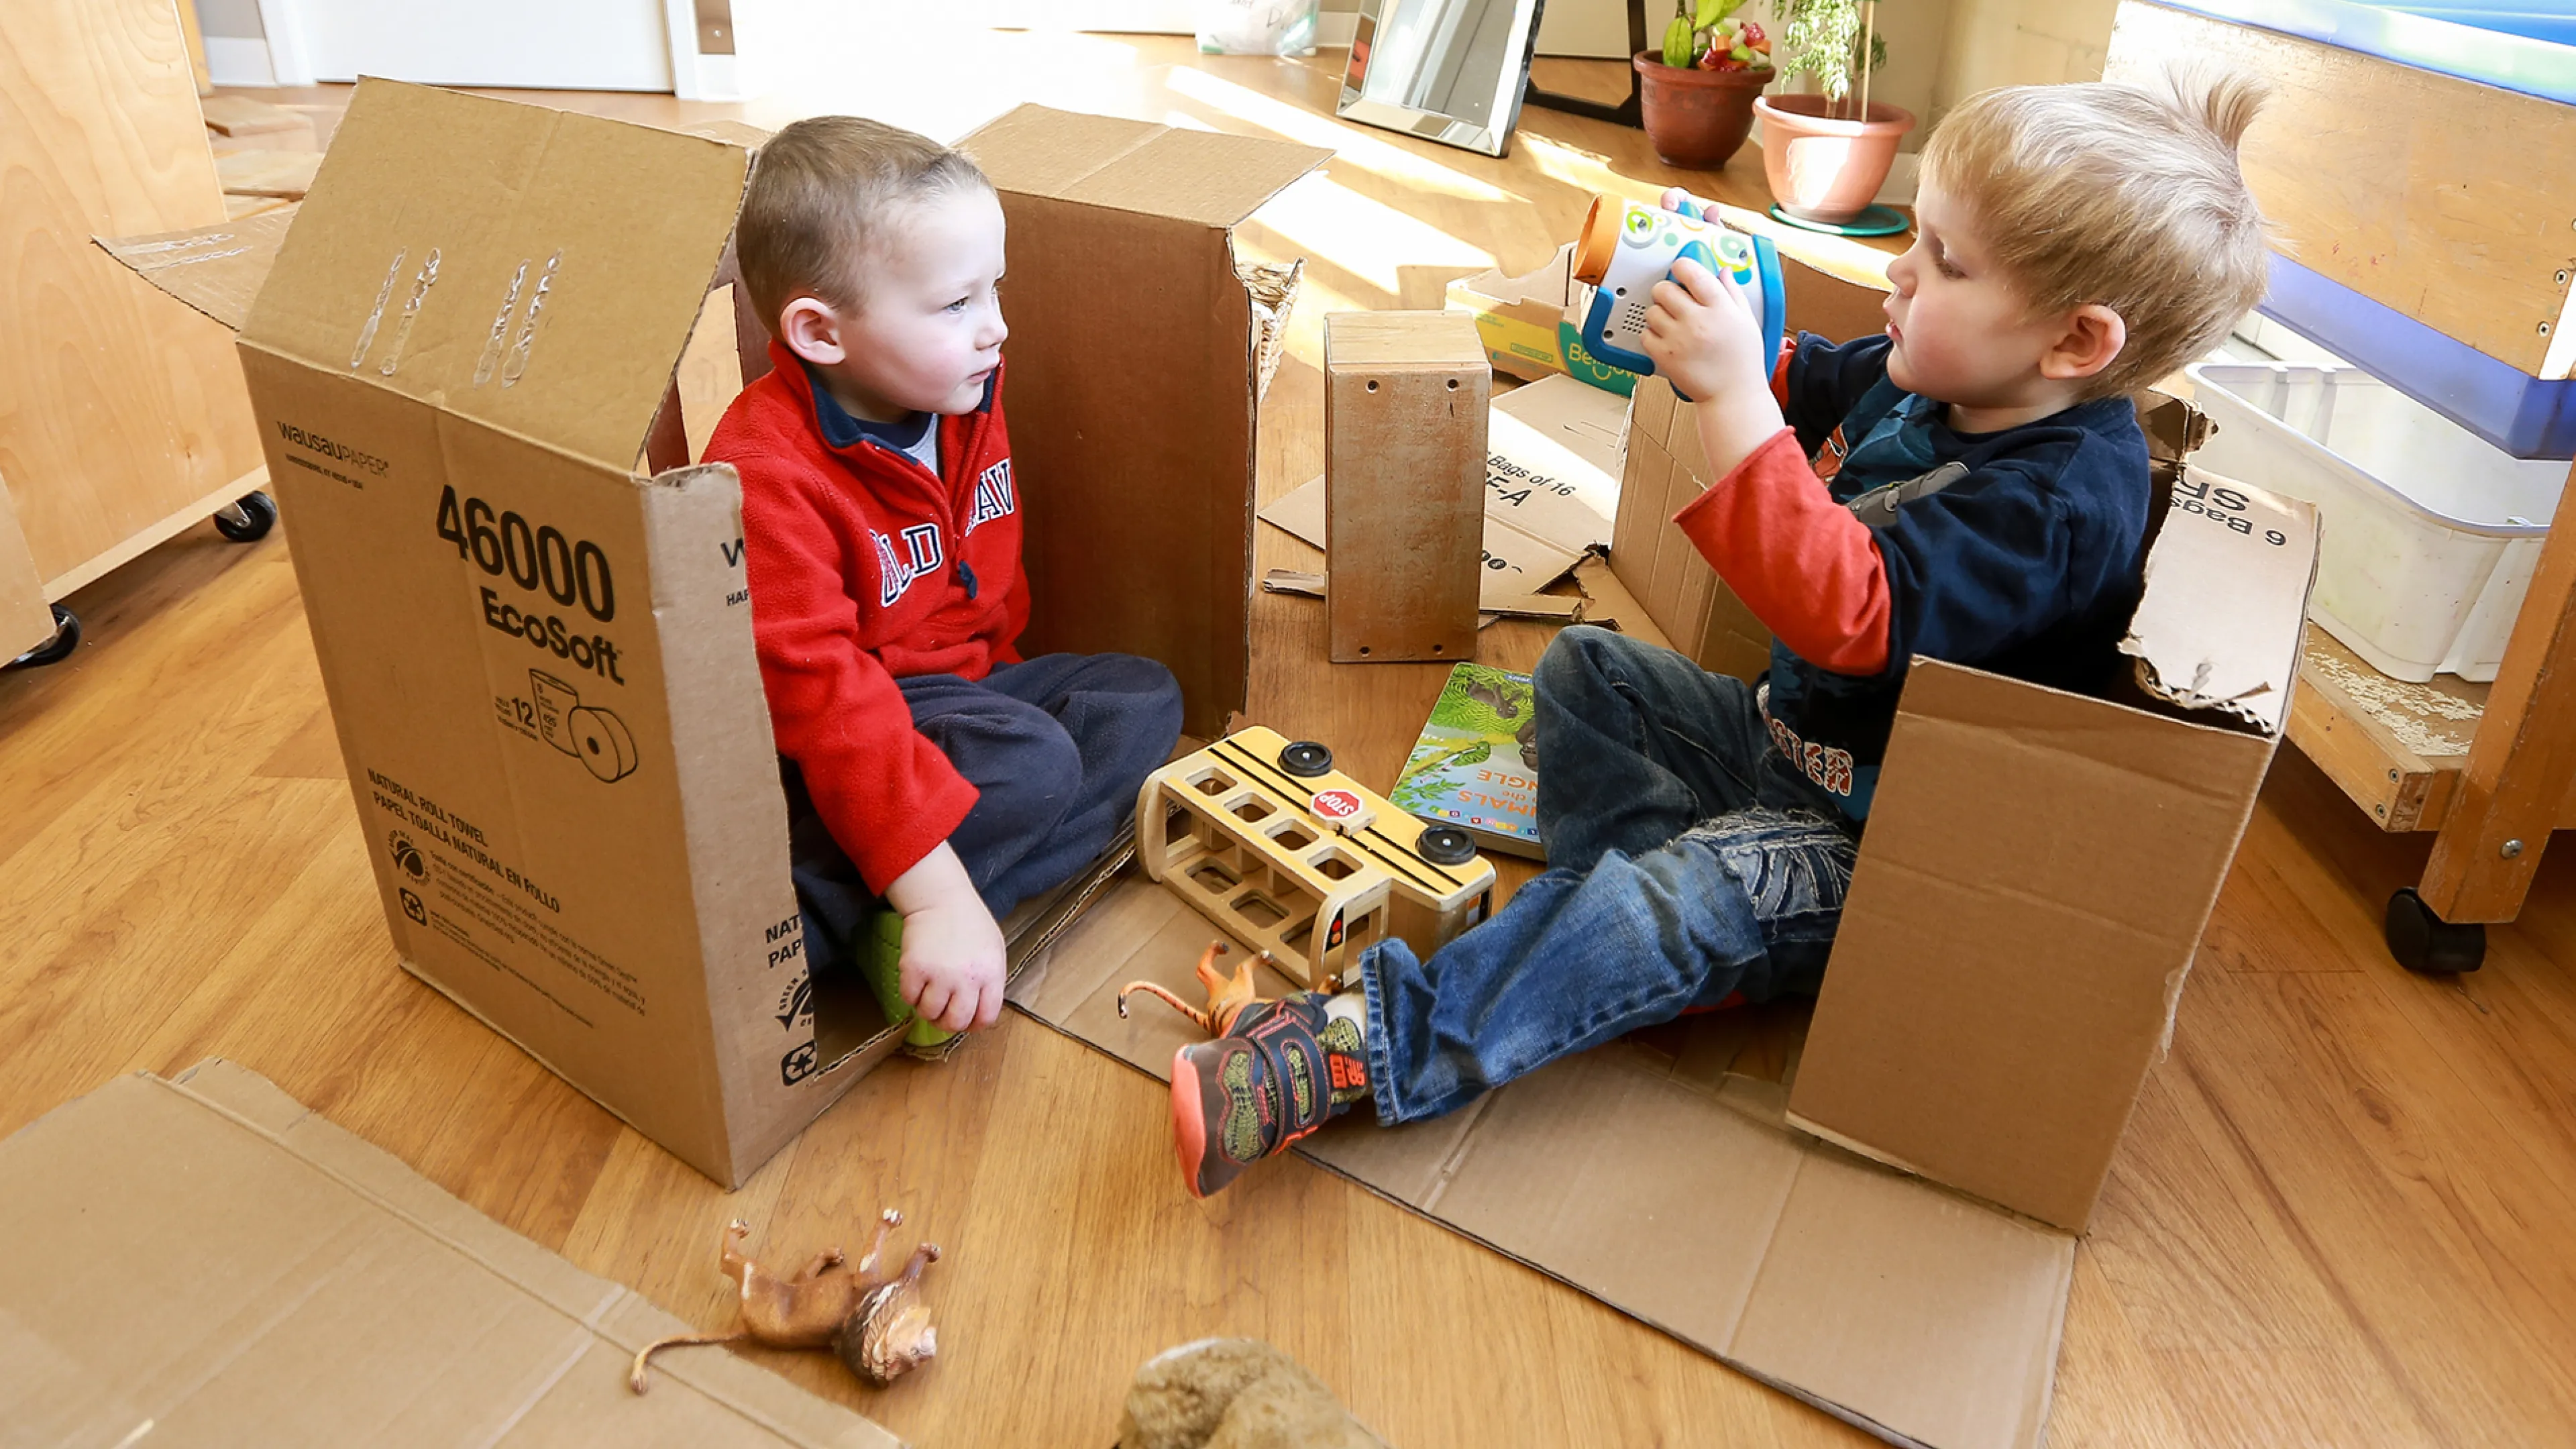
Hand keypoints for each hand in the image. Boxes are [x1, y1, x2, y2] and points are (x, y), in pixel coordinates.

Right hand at [883, 844, 1006, 1031]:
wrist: (941, 898)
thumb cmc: (969, 924)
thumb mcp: (993, 950)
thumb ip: (990, 981)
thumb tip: (980, 1012)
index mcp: (991, 974)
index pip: (986, 1017)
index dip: (974, 1024)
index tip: (966, 1020)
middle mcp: (967, 978)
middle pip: (955, 1022)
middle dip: (947, 1022)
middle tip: (942, 1012)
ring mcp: (940, 974)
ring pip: (929, 1013)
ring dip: (926, 1008)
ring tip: (928, 992)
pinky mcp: (914, 968)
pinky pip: (909, 998)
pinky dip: (910, 994)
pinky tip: (917, 980)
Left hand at [1641, 253, 1769, 404]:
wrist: (1732, 396)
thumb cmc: (1742, 361)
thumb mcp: (1747, 321)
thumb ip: (1733, 293)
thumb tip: (1723, 271)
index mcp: (1720, 308)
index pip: (1692, 272)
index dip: (1682, 266)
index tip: (1680, 269)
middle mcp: (1697, 321)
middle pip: (1665, 289)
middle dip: (1668, 291)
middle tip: (1675, 300)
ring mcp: (1678, 339)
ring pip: (1652, 311)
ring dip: (1659, 314)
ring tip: (1674, 325)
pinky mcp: (1664, 356)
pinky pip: (1645, 334)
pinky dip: (1652, 335)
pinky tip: (1668, 340)